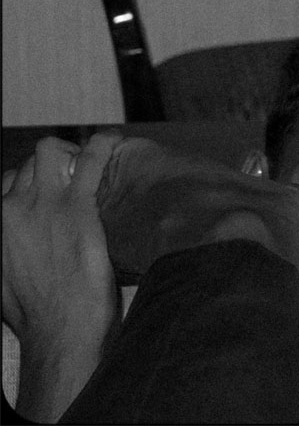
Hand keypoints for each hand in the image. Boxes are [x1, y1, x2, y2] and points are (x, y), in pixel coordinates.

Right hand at [2, 131, 121, 421]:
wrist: (61, 332)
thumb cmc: (40, 318)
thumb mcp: (6, 282)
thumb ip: (12, 256)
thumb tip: (21, 253)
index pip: (7, 186)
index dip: (31, 185)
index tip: (51, 192)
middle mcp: (9, 209)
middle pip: (28, 167)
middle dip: (52, 168)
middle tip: (78, 177)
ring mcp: (42, 204)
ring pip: (50, 152)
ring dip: (71, 152)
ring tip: (93, 162)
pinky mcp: (77, 206)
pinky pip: (90, 159)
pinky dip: (103, 144)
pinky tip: (113, 141)